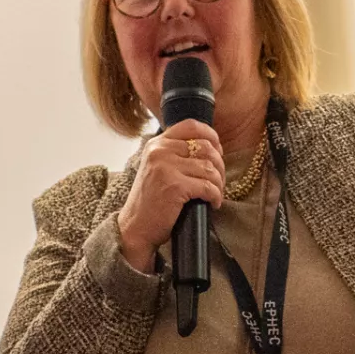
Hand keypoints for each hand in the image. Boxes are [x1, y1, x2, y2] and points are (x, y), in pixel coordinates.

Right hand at [116, 118, 224, 272]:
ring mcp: (165, 168)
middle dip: (219, 165)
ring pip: (210, 168)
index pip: (190, 126)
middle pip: (206, 147)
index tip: (218, 150)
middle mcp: (159, 151)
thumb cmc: (151, 201)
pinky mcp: (174, 186)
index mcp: (156, 144)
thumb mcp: (157, 168)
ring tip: (214, 195)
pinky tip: (212, 203)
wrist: (135, 227)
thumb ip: (175, 154)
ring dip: (219, 184)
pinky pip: (208, 187)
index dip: (211, 135)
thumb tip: (211, 147)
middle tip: (218, 181)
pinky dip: (216, 197)